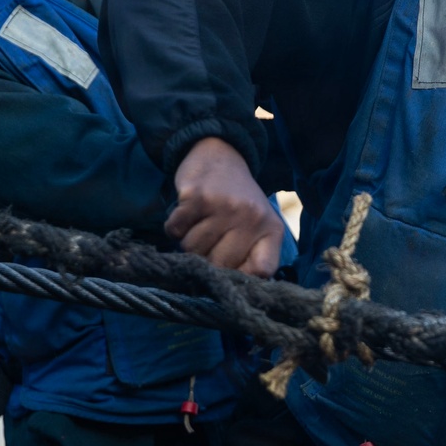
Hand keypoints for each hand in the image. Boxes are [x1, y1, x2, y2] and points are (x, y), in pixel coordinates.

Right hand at [167, 137, 283, 275]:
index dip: (240, 278)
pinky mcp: (197, 197)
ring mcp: (224, 206)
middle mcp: (251, 218)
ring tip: (199, 225)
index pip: (261, 271)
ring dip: (188, 243)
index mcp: (271, 229)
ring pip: (192, 250)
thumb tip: (233, 291)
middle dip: (207, 260)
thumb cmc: (238, 201)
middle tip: (209, 241)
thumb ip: (253, 258)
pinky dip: (173, 228)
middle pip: (218, 265)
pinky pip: (175, 231)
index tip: (229, 272)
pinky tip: (186, 216)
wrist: (219, 155)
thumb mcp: (258, 226)